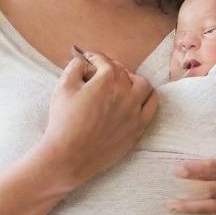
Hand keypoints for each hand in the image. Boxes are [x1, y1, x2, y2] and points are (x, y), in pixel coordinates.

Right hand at [39, 50, 157, 188]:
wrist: (69, 156)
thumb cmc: (63, 122)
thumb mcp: (63, 88)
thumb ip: (74, 68)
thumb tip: (83, 62)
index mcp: (106, 80)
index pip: (104, 61)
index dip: (94, 58)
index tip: (89, 60)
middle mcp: (125, 92)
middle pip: (123, 72)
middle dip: (111, 68)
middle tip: (102, 73)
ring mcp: (135, 111)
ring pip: (143, 85)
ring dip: (133, 80)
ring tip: (124, 84)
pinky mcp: (139, 127)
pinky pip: (152, 105)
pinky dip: (147, 97)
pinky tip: (138, 98)